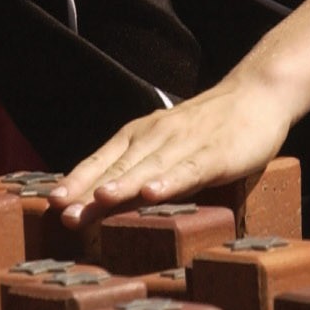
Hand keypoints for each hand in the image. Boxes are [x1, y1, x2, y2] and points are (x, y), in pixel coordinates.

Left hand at [52, 75, 303, 224]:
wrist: (257, 94)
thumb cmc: (208, 126)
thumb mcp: (167, 142)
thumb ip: (140, 166)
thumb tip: (101, 198)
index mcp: (141, 136)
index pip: (102, 160)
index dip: (77, 181)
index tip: (52, 204)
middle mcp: (157, 137)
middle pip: (119, 167)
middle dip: (90, 191)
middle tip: (65, 215)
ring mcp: (187, 144)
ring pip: (149, 168)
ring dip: (123, 184)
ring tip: (100, 200)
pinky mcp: (216, 154)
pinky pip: (189, 170)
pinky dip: (169, 182)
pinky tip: (152, 194)